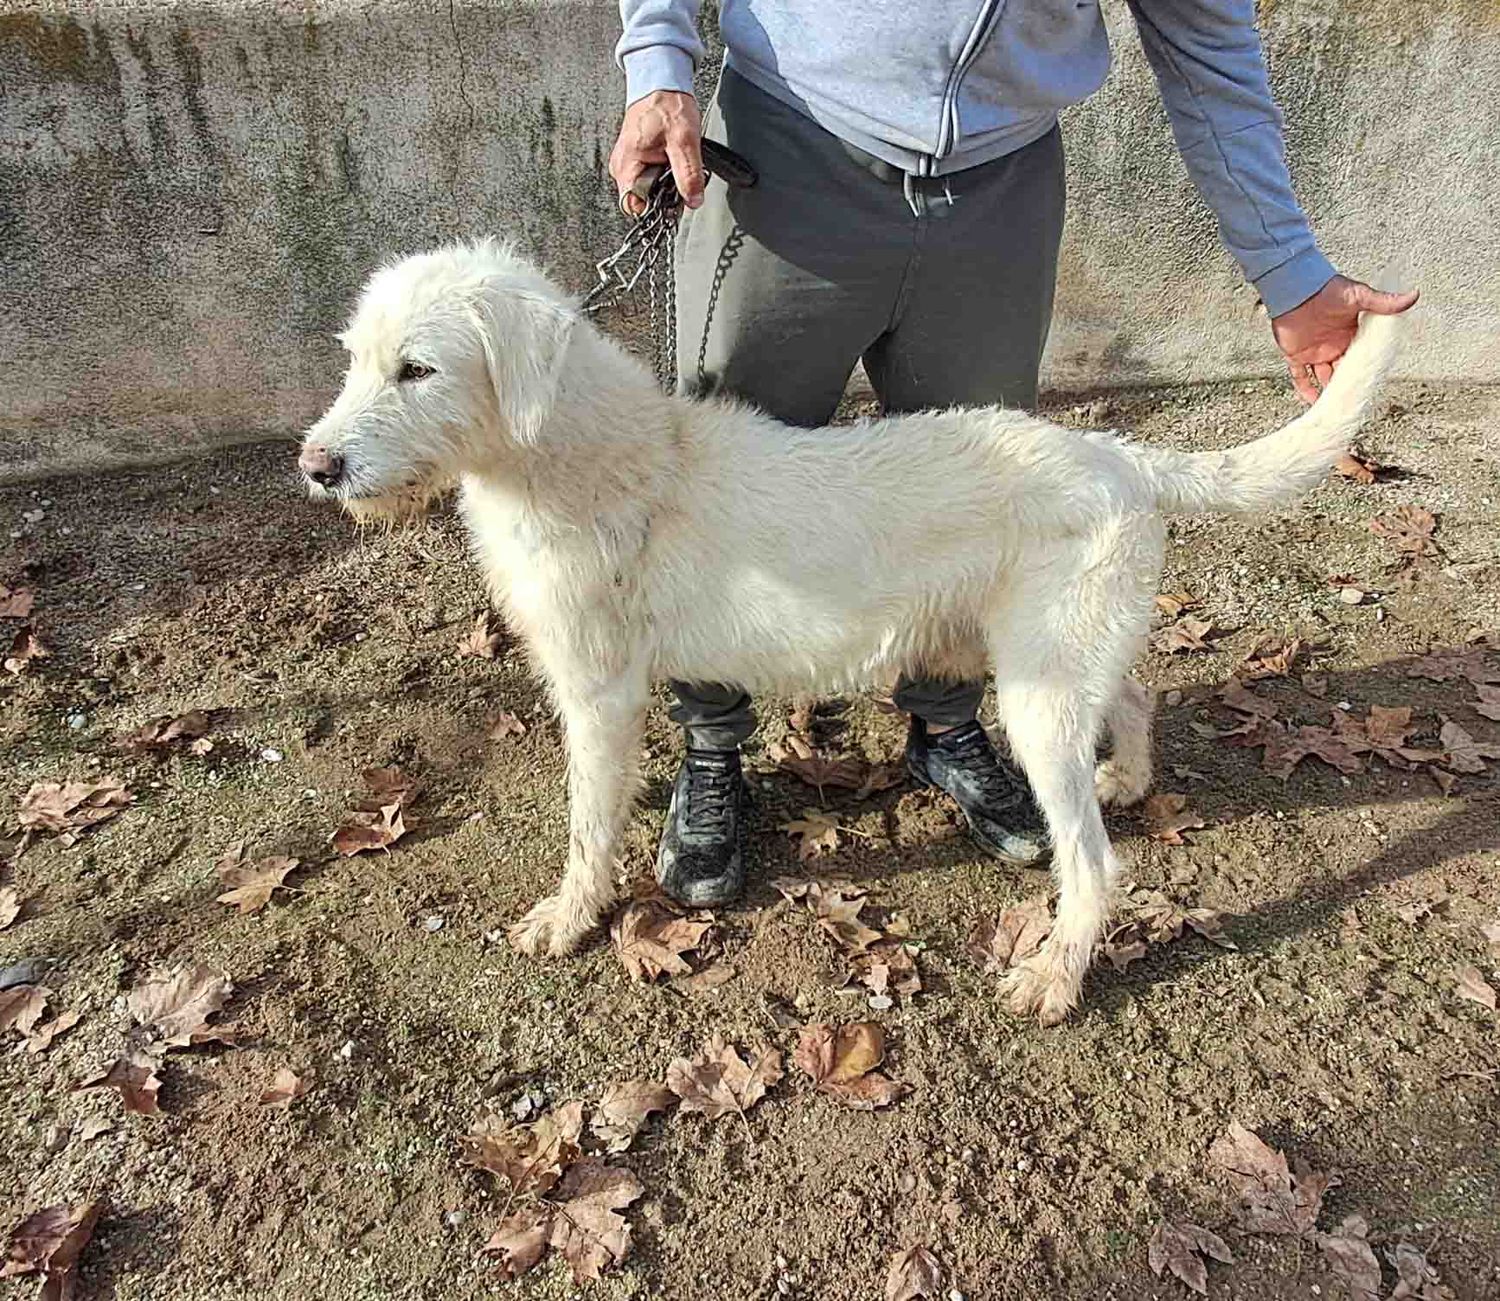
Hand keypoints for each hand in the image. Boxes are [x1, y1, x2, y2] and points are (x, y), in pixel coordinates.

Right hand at [608, 91, 704, 216]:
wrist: (661, 82)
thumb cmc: (667, 105)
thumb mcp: (684, 141)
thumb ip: (688, 174)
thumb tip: (693, 201)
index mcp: (626, 166)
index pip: (635, 207)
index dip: (657, 209)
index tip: (675, 201)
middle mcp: (622, 167)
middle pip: (642, 201)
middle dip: (664, 196)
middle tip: (680, 177)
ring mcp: (627, 163)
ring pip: (647, 190)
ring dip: (665, 184)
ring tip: (676, 163)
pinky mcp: (636, 159)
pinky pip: (649, 178)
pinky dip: (663, 174)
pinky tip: (671, 161)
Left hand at [1271, 274, 1418, 403]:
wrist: (1297, 289)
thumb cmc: (1326, 289)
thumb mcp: (1358, 296)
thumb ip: (1383, 302)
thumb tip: (1412, 296)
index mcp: (1350, 334)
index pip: (1359, 358)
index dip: (1364, 370)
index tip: (1371, 385)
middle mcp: (1333, 345)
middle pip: (1341, 372)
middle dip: (1346, 386)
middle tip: (1353, 402)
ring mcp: (1314, 351)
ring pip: (1322, 377)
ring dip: (1327, 392)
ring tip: (1336, 408)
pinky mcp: (1295, 354)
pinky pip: (1299, 376)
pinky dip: (1304, 389)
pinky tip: (1313, 402)